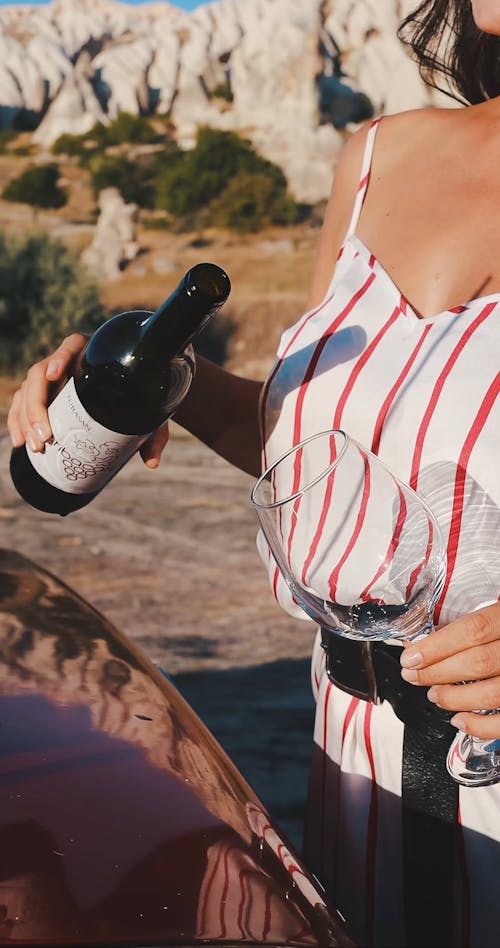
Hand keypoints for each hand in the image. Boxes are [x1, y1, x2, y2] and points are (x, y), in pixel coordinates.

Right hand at [6, 334, 169, 468]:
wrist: (140, 397)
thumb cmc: (145, 398)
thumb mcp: (153, 412)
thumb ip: (155, 434)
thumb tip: (152, 462)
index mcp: (95, 352)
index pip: (72, 345)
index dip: (60, 356)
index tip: (56, 375)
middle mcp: (68, 361)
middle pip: (41, 373)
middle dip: (36, 406)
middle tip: (45, 438)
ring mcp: (53, 378)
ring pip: (28, 390)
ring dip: (25, 418)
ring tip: (35, 446)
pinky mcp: (46, 394)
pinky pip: (23, 404)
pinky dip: (18, 422)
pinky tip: (21, 442)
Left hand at [400, 602, 499, 738]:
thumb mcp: (498, 614)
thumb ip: (475, 626)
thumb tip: (428, 642)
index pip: (473, 630)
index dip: (438, 645)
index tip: (411, 657)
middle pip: (478, 662)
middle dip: (437, 672)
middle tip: (414, 675)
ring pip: (492, 693)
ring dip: (455, 697)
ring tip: (435, 695)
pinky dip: (480, 726)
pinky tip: (460, 720)